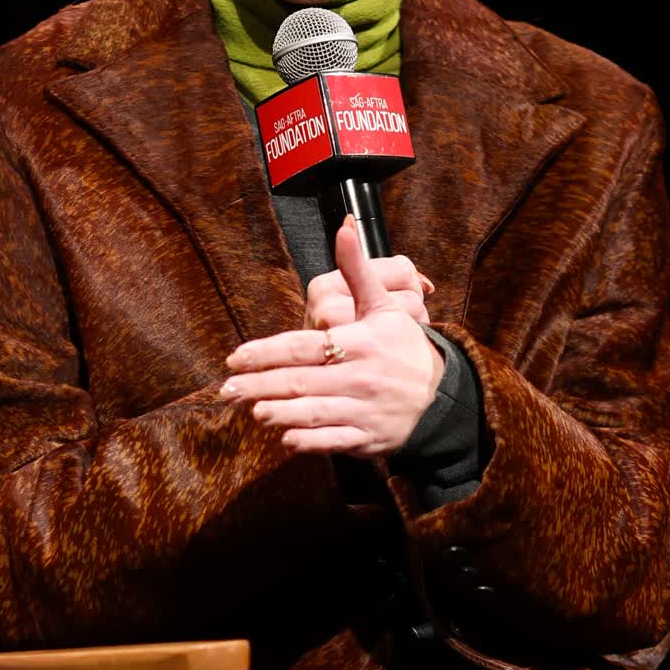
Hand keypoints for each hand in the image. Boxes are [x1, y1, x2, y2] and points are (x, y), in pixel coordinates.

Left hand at [220, 215, 444, 455]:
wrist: (443, 393)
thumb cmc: (404, 346)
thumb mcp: (383, 304)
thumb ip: (356, 269)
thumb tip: (343, 227)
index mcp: (358, 342)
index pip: (303, 346)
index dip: (266, 352)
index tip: (235, 357)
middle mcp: (358, 377)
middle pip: (300, 381)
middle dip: (260, 386)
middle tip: (226, 389)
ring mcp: (363, 410)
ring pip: (314, 413)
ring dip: (280, 414)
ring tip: (252, 411)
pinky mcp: (367, 437)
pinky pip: (334, 441)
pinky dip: (309, 442)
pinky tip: (286, 439)